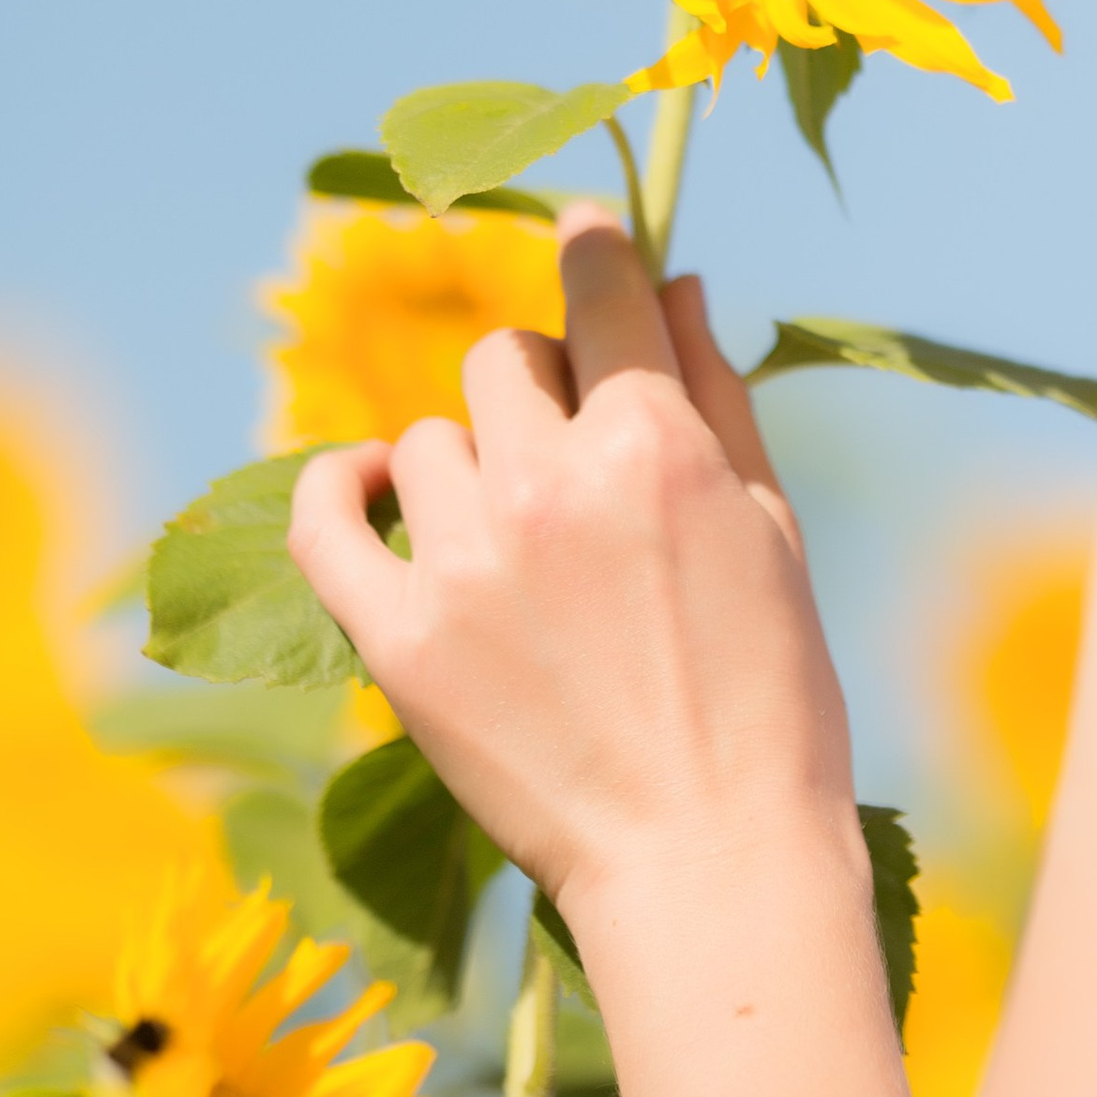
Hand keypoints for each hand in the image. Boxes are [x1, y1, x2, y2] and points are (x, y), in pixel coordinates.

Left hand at [287, 206, 853, 914]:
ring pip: (430, 439)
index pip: (602, 289)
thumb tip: (675, 285)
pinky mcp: (399, 640)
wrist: (708, 864)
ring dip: (470, 467)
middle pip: (505, 359)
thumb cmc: (769, 699)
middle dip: (542, 387)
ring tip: (518, 545)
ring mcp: (465, 561)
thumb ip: (717, 394)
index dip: (595, 247)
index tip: (585, 233)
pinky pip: (325, 517)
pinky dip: (342, 489)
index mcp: (656, 443)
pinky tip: (373, 490)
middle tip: (574, 458)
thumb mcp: (770, 528)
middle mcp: (552, 483)